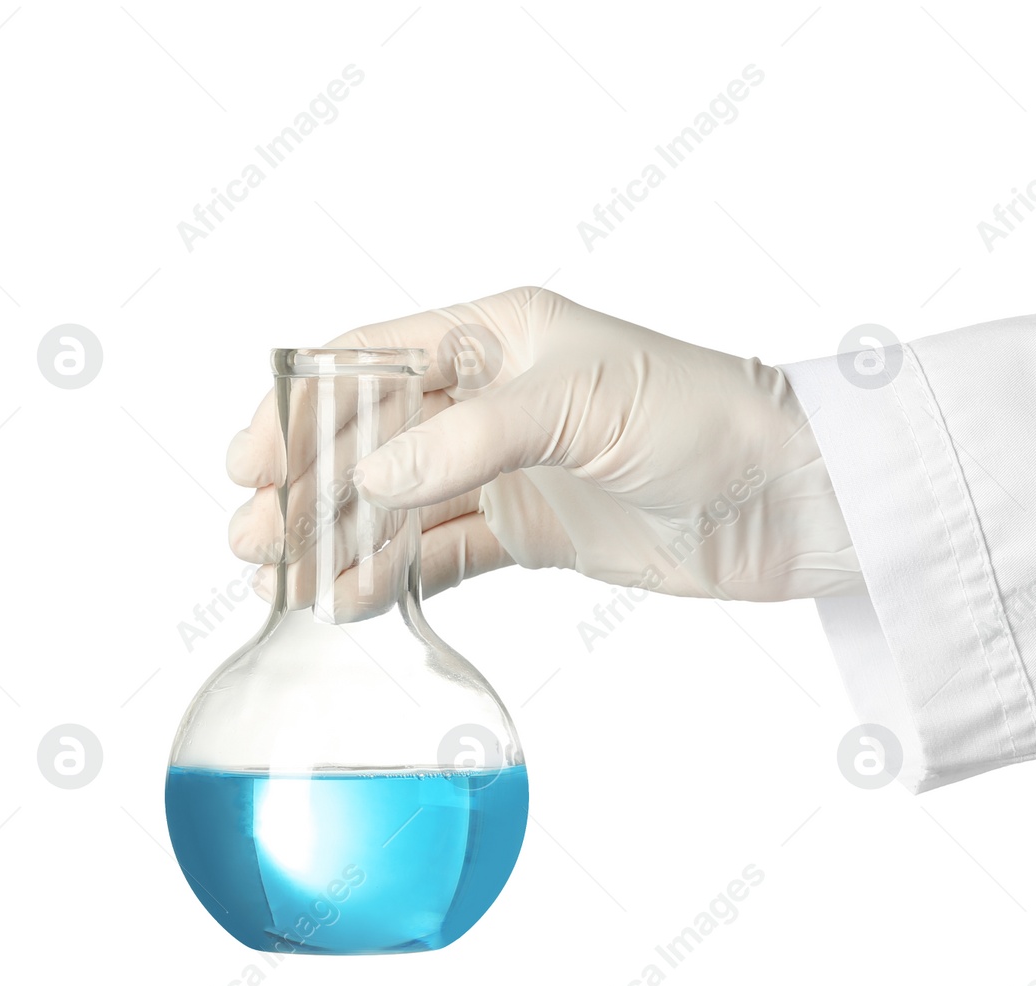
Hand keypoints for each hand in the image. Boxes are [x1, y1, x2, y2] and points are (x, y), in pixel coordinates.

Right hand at [226, 287, 861, 604]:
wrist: (787, 494)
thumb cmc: (705, 414)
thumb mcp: (580, 400)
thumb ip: (470, 434)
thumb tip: (370, 476)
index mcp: (498, 331)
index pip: (371, 360)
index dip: (301, 406)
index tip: (248, 455)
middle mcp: (495, 396)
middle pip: (372, 436)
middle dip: (307, 483)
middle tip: (253, 535)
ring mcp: (513, 468)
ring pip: (401, 503)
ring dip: (340, 538)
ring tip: (281, 581)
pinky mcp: (537, 531)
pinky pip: (448, 555)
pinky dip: (398, 578)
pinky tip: (354, 603)